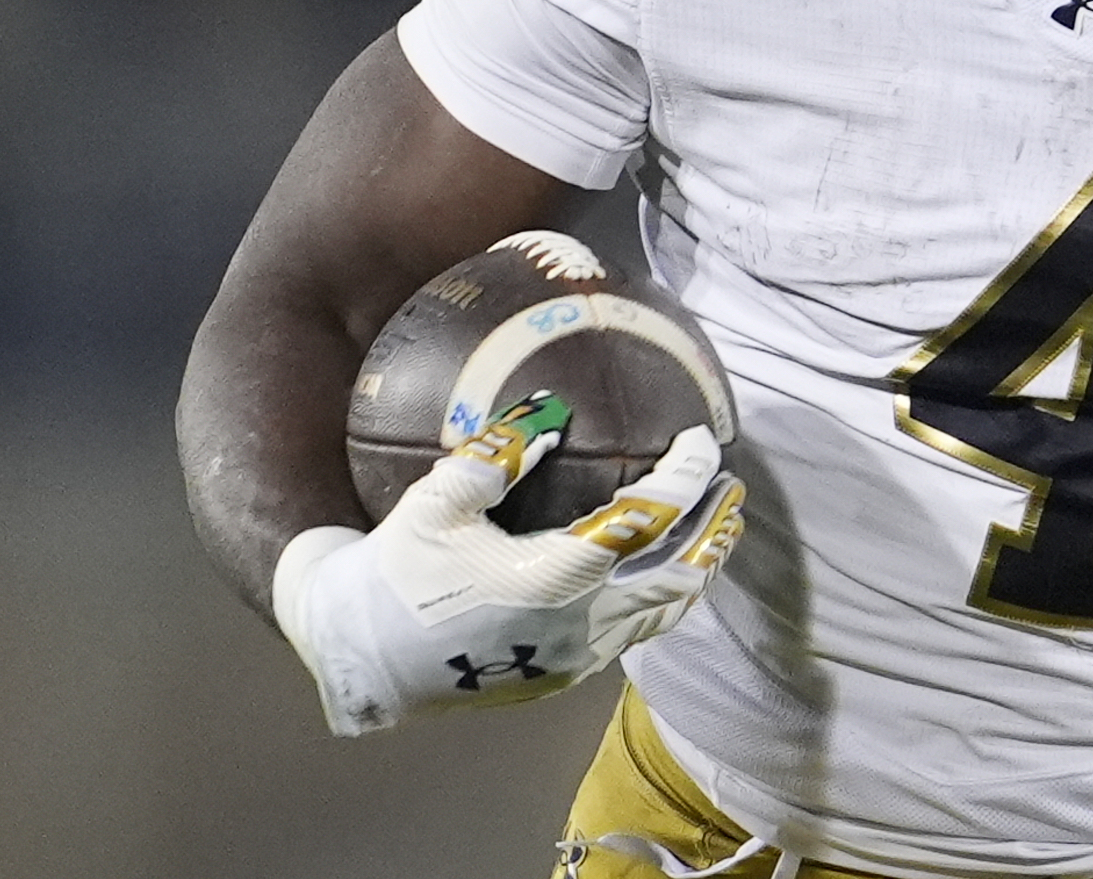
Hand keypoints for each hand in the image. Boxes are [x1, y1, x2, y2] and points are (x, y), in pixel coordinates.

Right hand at [272, 393, 742, 733]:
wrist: (359, 658)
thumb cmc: (395, 573)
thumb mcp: (437, 503)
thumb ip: (496, 456)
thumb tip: (549, 416)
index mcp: (552, 579)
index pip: (648, 519)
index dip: (686, 477)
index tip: (702, 440)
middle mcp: (577, 626)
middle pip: (678, 576)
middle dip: (713, 529)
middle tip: (733, 487)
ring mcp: (573, 658)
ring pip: (663, 613)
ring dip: (696, 566)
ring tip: (716, 529)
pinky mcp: (561, 676)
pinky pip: (635, 633)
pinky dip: (663, 596)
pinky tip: (660, 569)